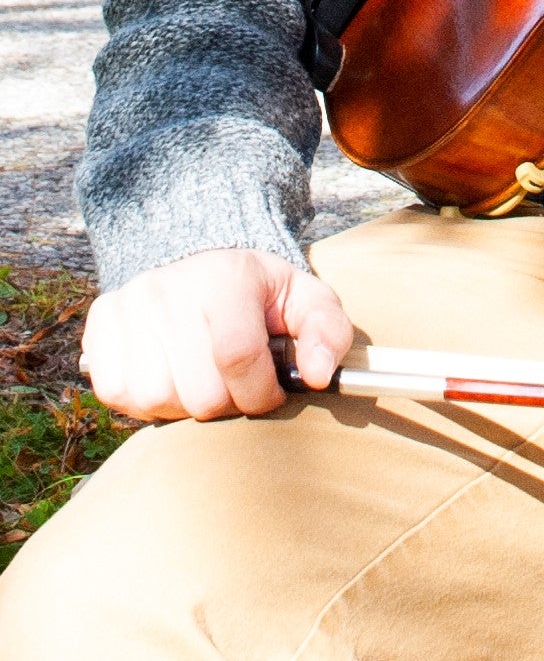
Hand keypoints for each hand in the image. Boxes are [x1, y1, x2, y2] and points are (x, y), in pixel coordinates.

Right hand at [80, 247, 352, 422]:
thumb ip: (326, 332)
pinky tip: (168, 374)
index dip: (261, 392)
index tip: (271, 390)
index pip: (238, 358)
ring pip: (157, 401)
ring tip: (201, 375)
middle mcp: (169, 291)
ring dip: (186, 404)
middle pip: (200, 393)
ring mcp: (129, 309)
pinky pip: (118, 396)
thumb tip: (317, 375)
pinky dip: (146, 400)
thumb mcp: (303, 297)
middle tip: (236, 381)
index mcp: (226, 280)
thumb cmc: (255, 291)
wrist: (195, 256)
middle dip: (229, 402)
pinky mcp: (99, 329)